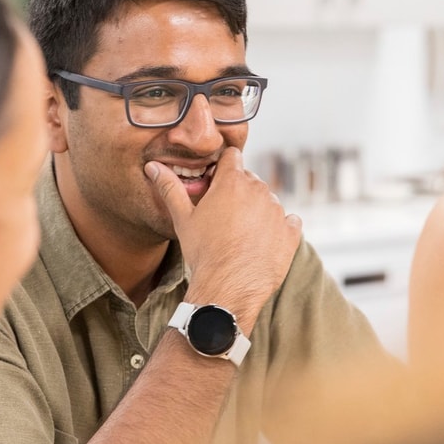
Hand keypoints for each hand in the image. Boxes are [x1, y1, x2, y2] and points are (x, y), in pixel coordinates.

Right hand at [144, 147, 301, 331]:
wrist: (227, 288)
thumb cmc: (203, 252)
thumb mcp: (182, 218)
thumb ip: (169, 187)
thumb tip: (152, 166)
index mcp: (232, 181)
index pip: (232, 156)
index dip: (222, 168)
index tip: (215, 185)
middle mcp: (259, 190)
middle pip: (249, 179)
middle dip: (238, 192)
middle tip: (223, 216)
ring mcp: (278, 211)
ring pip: (267, 200)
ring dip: (257, 210)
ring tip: (240, 234)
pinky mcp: (291, 232)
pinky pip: (288, 222)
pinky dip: (278, 228)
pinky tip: (262, 242)